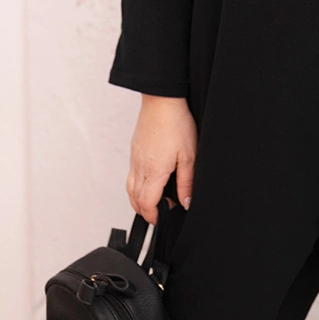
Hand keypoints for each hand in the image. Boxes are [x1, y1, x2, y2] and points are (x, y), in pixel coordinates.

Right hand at [126, 95, 197, 225]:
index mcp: (154, 171)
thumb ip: (186, 182)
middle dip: (145, 211)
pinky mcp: (134, 151)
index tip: (162, 219)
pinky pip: (131, 175)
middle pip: (134, 199)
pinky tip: (150, 181)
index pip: (146, 203)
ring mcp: (135, 158)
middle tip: (160, 212)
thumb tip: (185, 202)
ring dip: (139, 200)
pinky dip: (137, 186)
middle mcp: (140, 167)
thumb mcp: (189, 156)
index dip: (153, 216)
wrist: (161, 100)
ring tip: (155, 201)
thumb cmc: (176, 123)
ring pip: (130, 188)